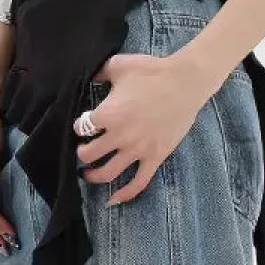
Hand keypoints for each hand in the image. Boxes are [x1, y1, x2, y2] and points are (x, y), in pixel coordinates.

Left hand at [74, 51, 210, 204]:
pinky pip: (138, 183)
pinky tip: (113, 199)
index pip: (82, 127)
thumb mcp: (118, 65)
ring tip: (88, 174)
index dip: (79, 126)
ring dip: (93, 176)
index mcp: (108, 114)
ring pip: (107, 173)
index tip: (82, 125)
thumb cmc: (152, 71)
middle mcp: (119, 136)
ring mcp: (137, 150)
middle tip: (82, 151)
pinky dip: (124, 194)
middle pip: (88, 154)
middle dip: (81, 154)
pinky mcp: (154, 157)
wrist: (185, 82)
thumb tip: (89, 77)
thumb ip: (99, 73)